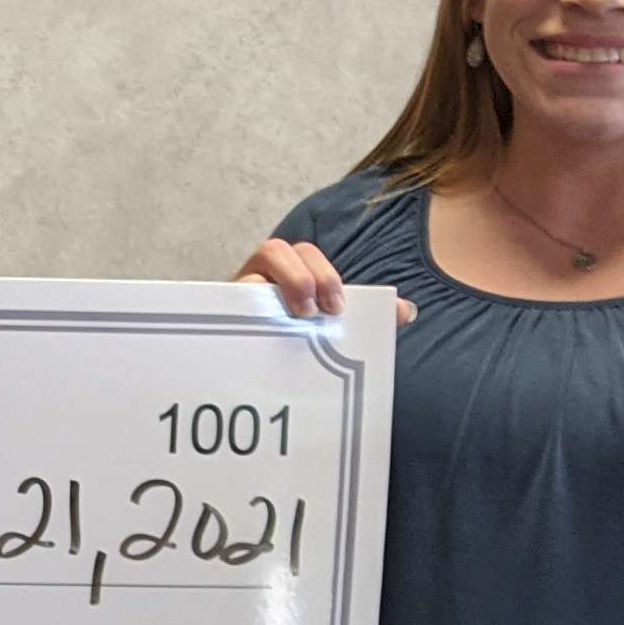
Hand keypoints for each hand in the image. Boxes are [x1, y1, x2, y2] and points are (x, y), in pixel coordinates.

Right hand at [233, 238, 413, 327]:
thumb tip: (406, 310)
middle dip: (299, 277)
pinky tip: (256, 337)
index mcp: (287, 274)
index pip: (303, 252)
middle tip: (314, 314)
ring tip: (290, 322)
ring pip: (244, 276)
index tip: (336, 308)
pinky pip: (222, 308)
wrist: (250, 374)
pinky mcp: (217, 318)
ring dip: (267, 295)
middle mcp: (257, 277)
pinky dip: (240, 314)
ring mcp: (234, 296)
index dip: (322, 273)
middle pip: (272, 250)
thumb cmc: (290, 343)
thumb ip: (362, 316)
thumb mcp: (328, 327)